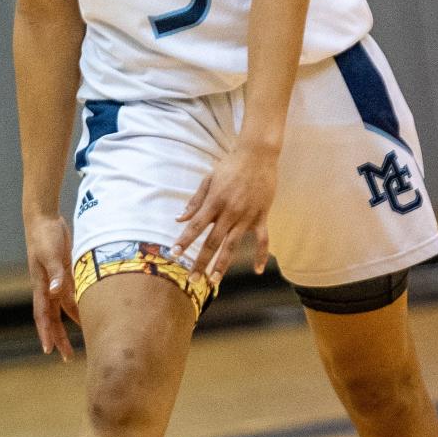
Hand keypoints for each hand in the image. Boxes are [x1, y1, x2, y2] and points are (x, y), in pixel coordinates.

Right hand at [25, 213, 78, 360]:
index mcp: (41, 285)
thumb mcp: (51, 253)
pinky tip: (88, 315)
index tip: (48, 351)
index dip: (45, 333)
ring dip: (69, 326)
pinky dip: (78, 307)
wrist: (43, 218)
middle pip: (52, 318)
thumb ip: (55, 273)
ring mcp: (55, 281)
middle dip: (58, 338)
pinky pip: (71, 295)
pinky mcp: (64, 273)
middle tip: (66, 358)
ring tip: (79, 344)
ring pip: (62, 310)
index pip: (42, 315)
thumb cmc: (44, 235)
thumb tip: (55, 292)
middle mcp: (47, 287)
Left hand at [173, 142, 277, 282]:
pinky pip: (262, 240)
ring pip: (233, 245)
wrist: (258, 155)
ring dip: (223, 265)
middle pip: (212, 242)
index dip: (184, 241)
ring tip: (214, 281)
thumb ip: (195, 201)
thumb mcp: (208, 179)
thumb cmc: (230, 166)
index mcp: (215, 202)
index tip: (174, 254)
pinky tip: (258, 270)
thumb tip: (179, 219)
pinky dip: (261, 255)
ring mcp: (247, 216)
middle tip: (192, 280)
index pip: (196, 226)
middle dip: (200, 262)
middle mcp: (230, 212)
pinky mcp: (262, 216)